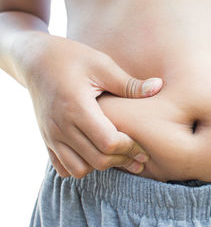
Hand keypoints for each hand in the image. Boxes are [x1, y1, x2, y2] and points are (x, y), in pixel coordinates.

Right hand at [18, 32, 162, 177]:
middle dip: (123, 161)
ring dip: (101, 166)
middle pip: (97, 159)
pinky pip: (63, 167)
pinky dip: (81, 166)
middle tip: (139, 158)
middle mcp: (61, 126)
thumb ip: (129, 83)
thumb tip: (159, 87)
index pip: (108, 142)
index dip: (130, 148)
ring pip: (79, 169)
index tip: (144, 148)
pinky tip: (95, 155)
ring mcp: (51, 135)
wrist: (35, 59)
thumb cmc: (72, 58)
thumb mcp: (102, 64)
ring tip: (117, 156)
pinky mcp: (46, 139)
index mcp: (77, 107)